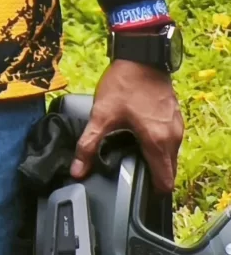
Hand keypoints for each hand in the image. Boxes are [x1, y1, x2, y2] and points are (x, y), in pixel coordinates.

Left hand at [76, 56, 184, 191]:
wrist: (141, 58)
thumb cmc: (125, 85)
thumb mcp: (101, 116)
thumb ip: (88, 145)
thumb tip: (77, 170)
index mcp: (158, 142)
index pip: (164, 181)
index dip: (152, 192)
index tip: (139, 196)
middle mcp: (173, 138)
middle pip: (167, 171)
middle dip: (152, 178)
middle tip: (131, 179)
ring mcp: (177, 127)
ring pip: (169, 156)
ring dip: (155, 162)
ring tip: (132, 160)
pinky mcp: (174, 118)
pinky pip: (169, 142)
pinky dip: (158, 147)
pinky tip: (138, 141)